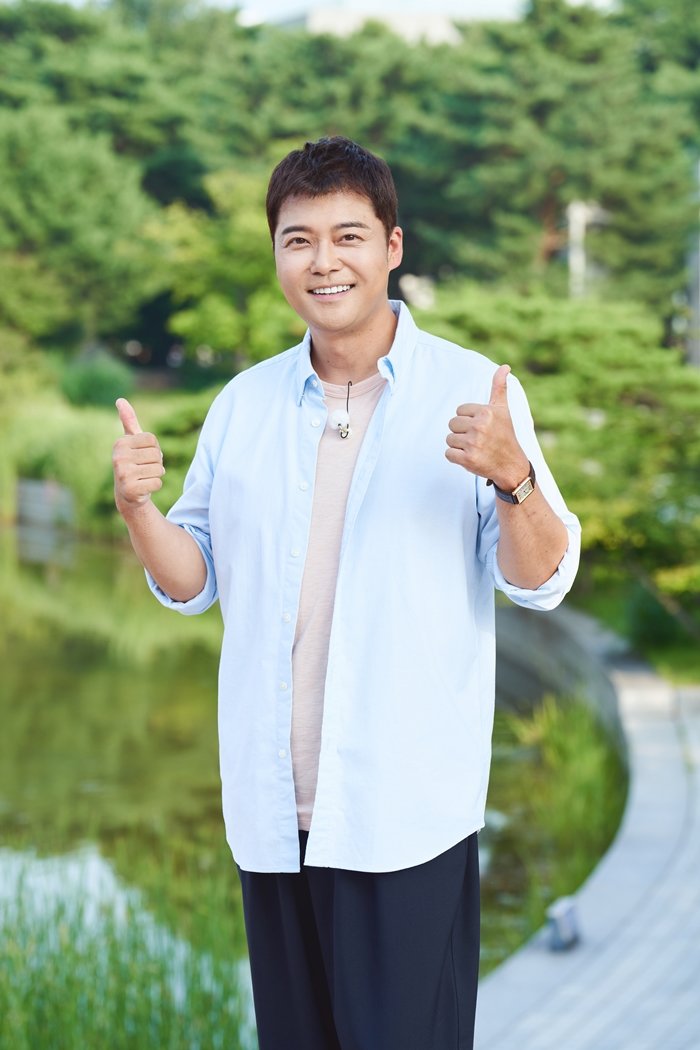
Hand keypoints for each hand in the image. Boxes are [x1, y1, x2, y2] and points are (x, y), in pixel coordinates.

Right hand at [112, 398, 164, 511]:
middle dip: (156, 463)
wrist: (128, 494)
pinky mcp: (130, 489)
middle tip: (144, 469)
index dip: (154, 448)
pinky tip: (143, 488)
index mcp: (120, 443)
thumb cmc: (133, 463)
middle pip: (157, 454)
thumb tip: (120, 400)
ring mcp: (123, 474)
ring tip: (144, 478)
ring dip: (156, 475)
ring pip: (159, 469)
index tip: (143, 455)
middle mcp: (118, 457)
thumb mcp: (131, 441)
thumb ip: (129, 421)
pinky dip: (155, 486)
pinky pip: (158, 483)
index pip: (152, 439)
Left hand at [445, 364, 528, 489]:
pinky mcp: (468, 459)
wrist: (511, 464)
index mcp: (486, 412)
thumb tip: (504, 366)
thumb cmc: (505, 435)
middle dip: (461, 432)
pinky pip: (448, 454)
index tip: (481, 427)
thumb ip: (499, 387)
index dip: (468, 420)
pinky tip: (470, 457)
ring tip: (475, 448)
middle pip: (452, 424)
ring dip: (459, 445)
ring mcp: (473, 444)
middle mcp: (480, 426)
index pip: (459, 411)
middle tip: (477, 439)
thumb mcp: (503, 410)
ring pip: (449, 439)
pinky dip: (456, 457)